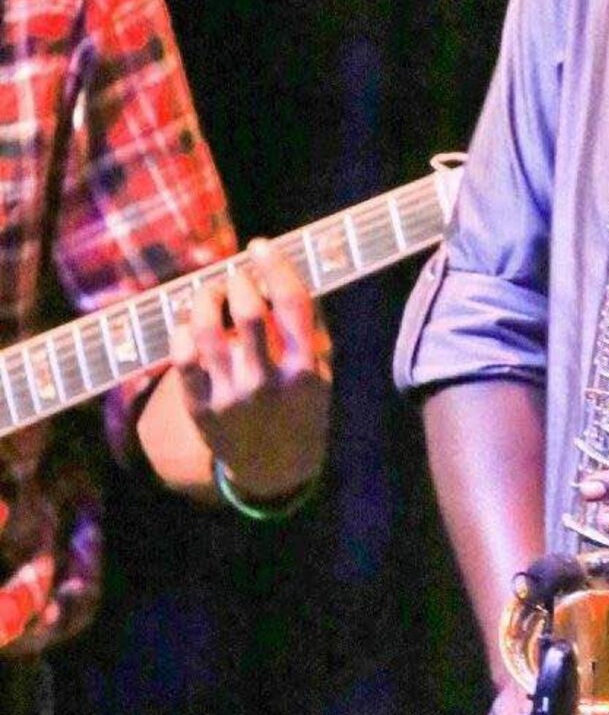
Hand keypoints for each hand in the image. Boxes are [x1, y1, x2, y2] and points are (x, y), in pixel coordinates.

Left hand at [169, 241, 331, 499]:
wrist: (275, 468)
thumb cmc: (299, 406)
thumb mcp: (320, 372)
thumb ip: (307, 327)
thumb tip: (281, 270)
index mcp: (306, 368)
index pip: (292, 303)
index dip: (275, 265)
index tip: (261, 246)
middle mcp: (268, 381)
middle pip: (247, 310)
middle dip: (237, 279)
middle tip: (235, 276)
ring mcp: (231, 396)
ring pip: (206, 328)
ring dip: (205, 298)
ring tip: (210, 294)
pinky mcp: (201, 407)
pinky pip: (181, 356)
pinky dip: (183, 331)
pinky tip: (192, 327)